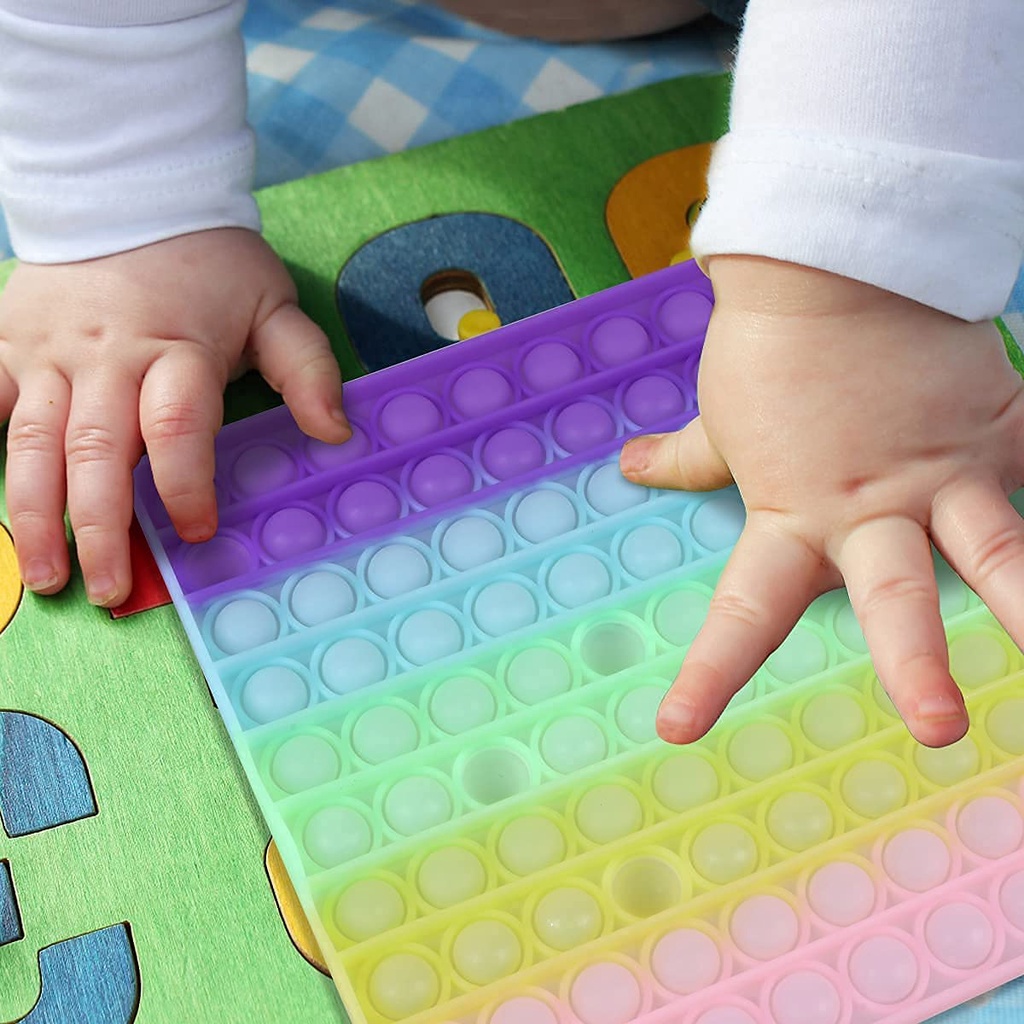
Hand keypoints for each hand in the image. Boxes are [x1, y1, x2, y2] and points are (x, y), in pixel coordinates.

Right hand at [0, 228, 349, 606]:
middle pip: (96, 452)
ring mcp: (48, 354)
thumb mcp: (274, 306)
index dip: (186, 485)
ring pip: (32, 444)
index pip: (177, 427)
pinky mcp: (7, 345)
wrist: (129, 191)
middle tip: (109, 590)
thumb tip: (337, 433)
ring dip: (34, 517)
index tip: (196, 532)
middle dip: (100, 528)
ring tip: (43, 577)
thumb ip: (306, 368)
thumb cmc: (211, 263)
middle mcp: (106, 358)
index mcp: (177, 350)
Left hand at [621, 255, 1023, 747]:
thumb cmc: (766, 353)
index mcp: (793, 517)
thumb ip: (686, 459)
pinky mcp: (1000, 426)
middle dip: (917, 663)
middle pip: (892, 597)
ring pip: (999, 547)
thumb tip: (631, 468)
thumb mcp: (720, 420)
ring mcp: (945, 471)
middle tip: (940, 730)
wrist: (828, 267)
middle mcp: (870, 510)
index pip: (743, 612)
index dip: (711, 674)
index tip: (679, 729)